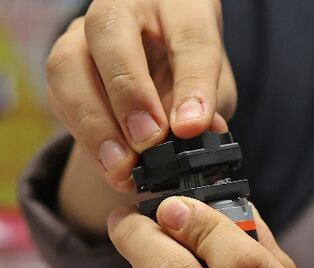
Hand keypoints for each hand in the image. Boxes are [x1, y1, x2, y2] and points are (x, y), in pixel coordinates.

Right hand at [49, 0, 235, 234]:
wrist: (160, 68)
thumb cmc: (193, 71)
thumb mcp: (215, 85)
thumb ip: (209, 106)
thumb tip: (203, 136)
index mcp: (179, 5)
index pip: (189, 36)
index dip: (192, 84)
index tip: (191, 127)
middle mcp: (125, 8)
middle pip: (110, 32)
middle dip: (128, 92)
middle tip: (148, 140)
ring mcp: (85, 31)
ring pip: (70, 64)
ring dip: (95, 123)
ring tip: (122, 167)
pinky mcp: (64, 62)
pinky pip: (60, 96)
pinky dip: (85, 136)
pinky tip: (109, 165)